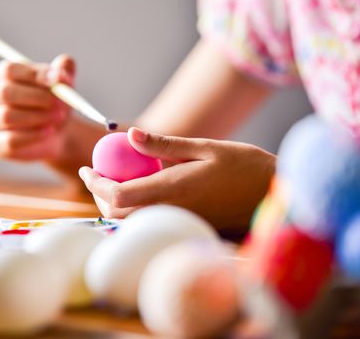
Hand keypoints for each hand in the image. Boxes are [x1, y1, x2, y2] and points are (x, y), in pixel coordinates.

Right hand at [0, 54, 74, 160]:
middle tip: (60, 105)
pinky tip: (48, 133)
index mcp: (2, 75)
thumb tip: (66, 61)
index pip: (9, 70)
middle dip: (37, 98)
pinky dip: (33, 136)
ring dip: (37, 118)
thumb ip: (63, 74)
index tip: (58, 81)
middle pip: (5, 92)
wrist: (54, 135)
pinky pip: (9, 140)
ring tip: (57, 119)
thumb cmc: (53, 105)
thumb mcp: (62, 88)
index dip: (34, 75)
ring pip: (7, 117)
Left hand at [79, 128, 274, 228]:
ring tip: (110, 180)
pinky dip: (132, 209)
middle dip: (99, 195)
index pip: (117, 194)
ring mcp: (177, 223)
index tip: (85, 168)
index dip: (95, 184)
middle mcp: (170, 211)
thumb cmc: (244, 166)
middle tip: (95, 173)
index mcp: (172, 190)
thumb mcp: (205, 146)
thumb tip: (128, 134)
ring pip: (130, 221)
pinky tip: (137, 190)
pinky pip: (148, 222)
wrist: (273, 196)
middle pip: (118, 213)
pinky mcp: (185, 227)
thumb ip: (164, 144)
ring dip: (113, 204)